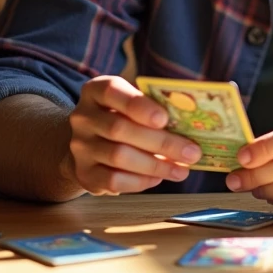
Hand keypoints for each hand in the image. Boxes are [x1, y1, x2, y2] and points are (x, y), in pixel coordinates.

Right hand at [66, 76, 201, 195]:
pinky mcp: (84, 174)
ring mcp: (80, 147)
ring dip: (156, 165)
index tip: (164, 118)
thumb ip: (154, 107)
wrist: (90, 145)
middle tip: (192, 152)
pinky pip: (114, 180)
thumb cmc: (122, 118)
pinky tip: (159, 178)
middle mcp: (83, 117)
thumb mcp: (133, 104)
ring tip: (182, 170)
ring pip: (119, 156)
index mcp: (95, 91)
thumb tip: (190, 123)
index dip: (138, 105)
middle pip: (120, 129)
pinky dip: (140, 181)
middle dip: (161, 142)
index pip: (111, 91)